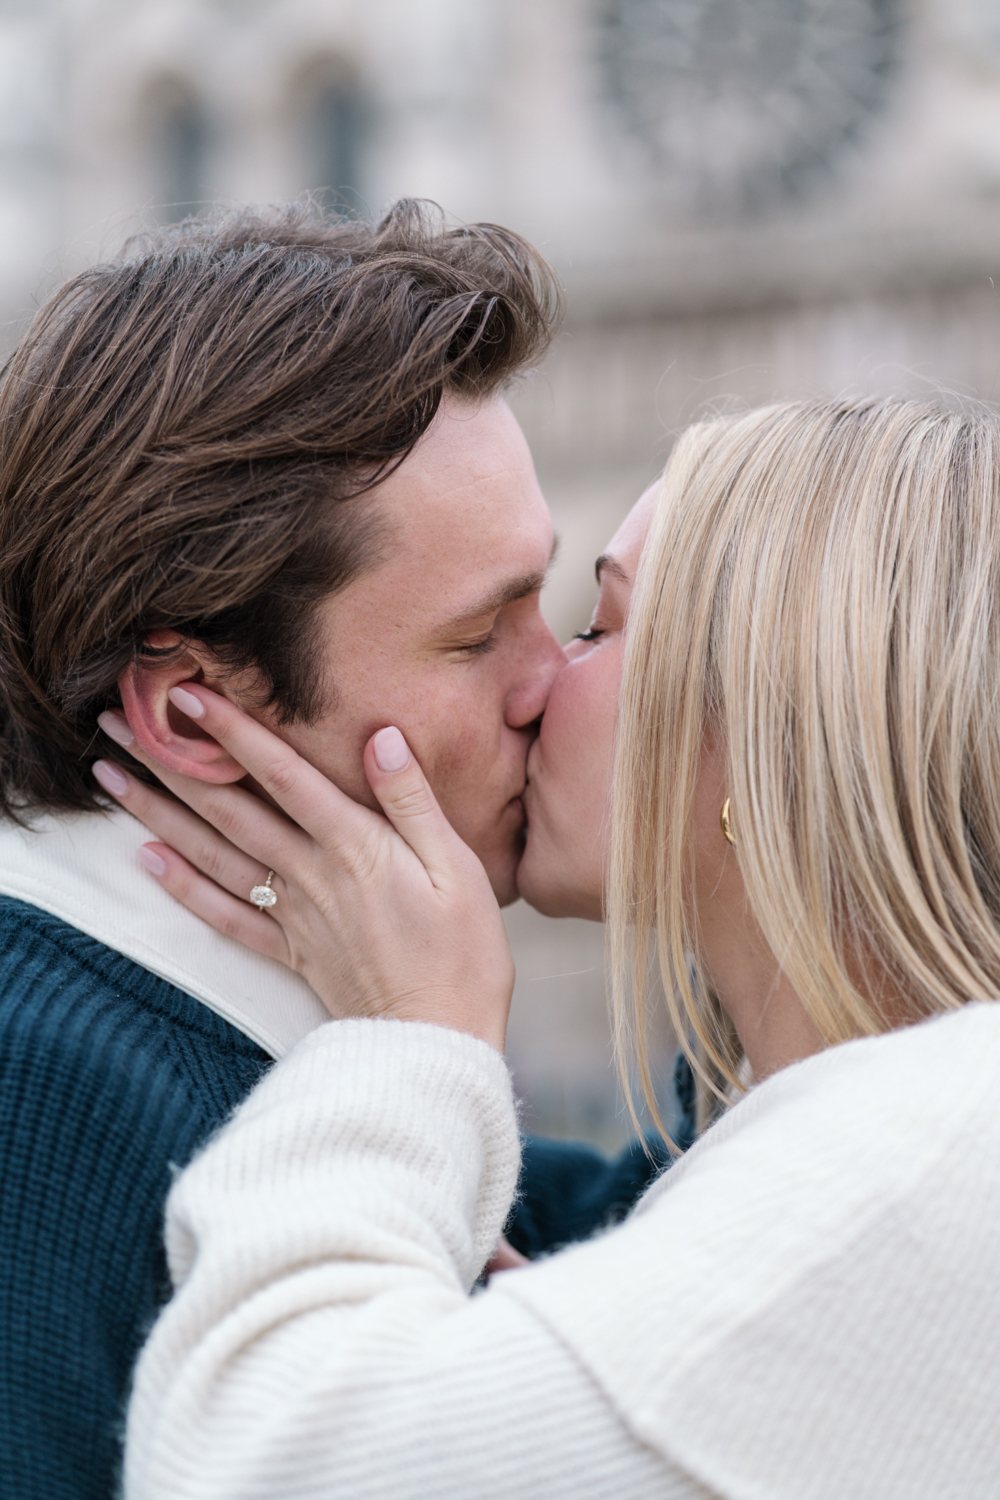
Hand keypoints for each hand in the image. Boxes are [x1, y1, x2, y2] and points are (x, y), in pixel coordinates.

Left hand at [92, 687, 513, 1050]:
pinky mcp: (290, 952)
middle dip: (171, 761)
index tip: (187, 693)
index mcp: (354, 846)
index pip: (281, 775)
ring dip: (157, 813)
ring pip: (212, 854)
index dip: (234, 732)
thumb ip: (412, 801)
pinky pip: (224, 916)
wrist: (438, 1042)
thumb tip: (381, 736)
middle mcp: (311, 875)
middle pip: (228, 808)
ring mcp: (294, 915)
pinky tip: (147, 859)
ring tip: (110, 777)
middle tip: (116, 722)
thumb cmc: (464, 953)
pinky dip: (182, 887)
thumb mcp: (459, 867)